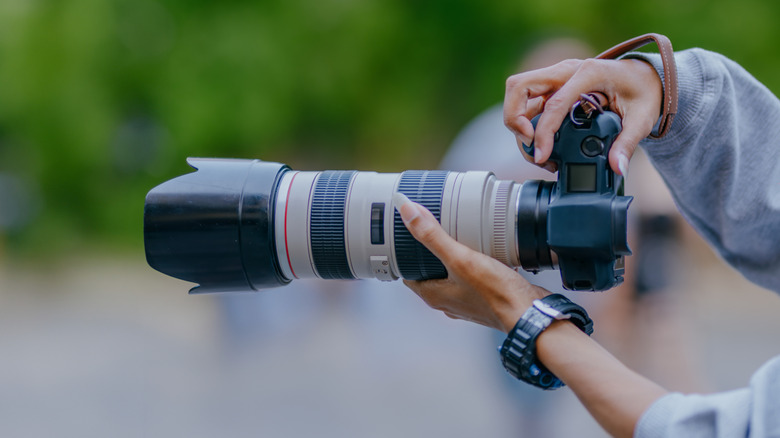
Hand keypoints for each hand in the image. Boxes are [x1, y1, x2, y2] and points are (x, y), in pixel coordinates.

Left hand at [393, 193, 548, 332]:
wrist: (531, 314)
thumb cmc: (497, 295)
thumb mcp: (460, 259)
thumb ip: (432, 235)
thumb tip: (407, 211)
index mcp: (434, 295)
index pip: (408, 274)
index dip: (405, 256)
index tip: (406, 239)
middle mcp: (448, 302)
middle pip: (430, 274)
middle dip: (430, 255)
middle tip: (432, 234)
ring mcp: (467, 302)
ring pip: (452, 277)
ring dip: (453, 261)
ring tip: (458, 240)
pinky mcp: (485, 300)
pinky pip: (473, 280)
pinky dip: (474, 267)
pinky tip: (484, 255)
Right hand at [503, 58, 662, 175]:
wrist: (646, 78)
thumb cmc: (643, 92)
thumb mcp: (641, 119)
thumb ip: (627, 144)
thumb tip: (616, 167)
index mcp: (588, 73)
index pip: (553, 103)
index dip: (543, 132)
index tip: (542, 156)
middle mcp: (566, 71)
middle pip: (519, 86)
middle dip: (514, 119)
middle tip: (530, 144)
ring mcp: (556, 79)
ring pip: (518, 93)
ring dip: (517, 122)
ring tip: (537, 150)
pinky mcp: (552, 89)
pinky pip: (528, 103)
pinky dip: (526, 123)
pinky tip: (542, 143)